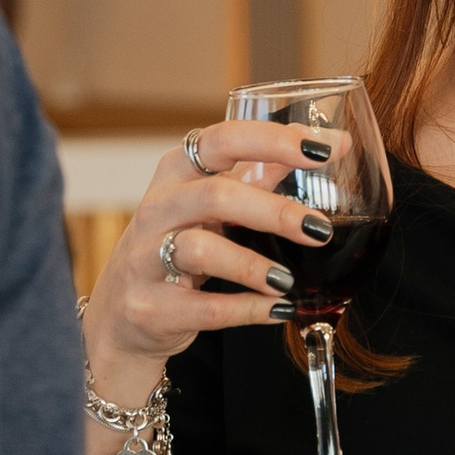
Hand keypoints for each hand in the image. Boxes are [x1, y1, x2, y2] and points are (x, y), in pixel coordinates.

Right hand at [81, 121, 337, 409]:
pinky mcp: (149, 307)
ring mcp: (145, 259)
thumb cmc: (175, 244)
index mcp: (176, 173)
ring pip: (200, 250)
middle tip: (318, 229)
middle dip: (273, 211)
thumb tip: (332, 143)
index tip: (321, 150)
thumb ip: (264, 173)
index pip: (222, 140)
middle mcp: (156, 209)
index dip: (273, 141)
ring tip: (286, 281)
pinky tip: (278, 309)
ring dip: (252, 265)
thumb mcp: (210, 202)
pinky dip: (247, 309)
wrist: (121, 314)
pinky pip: (204, 308)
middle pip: (214, 196)